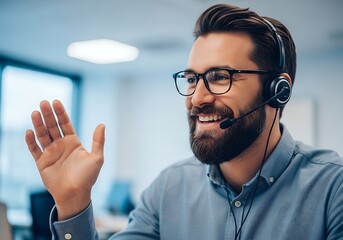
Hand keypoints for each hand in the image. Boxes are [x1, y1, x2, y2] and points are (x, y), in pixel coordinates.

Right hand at [25, 100, 104, 219]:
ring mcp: (50, 153)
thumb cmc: (87, 177)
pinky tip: (29, 132)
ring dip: (38, 124)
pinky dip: (31, 141)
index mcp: (73, 142)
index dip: (61, 113)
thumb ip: (98, 141)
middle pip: (52, 126)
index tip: (56, 102)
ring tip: (35, 112)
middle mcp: (61, 145)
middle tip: (43, 103)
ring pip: (42, 135)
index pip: (65, 124)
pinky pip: (34, 150)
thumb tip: (102, 124)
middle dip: (48, 115)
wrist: (75, 194)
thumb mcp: (96, 158)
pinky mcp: (41, 162)